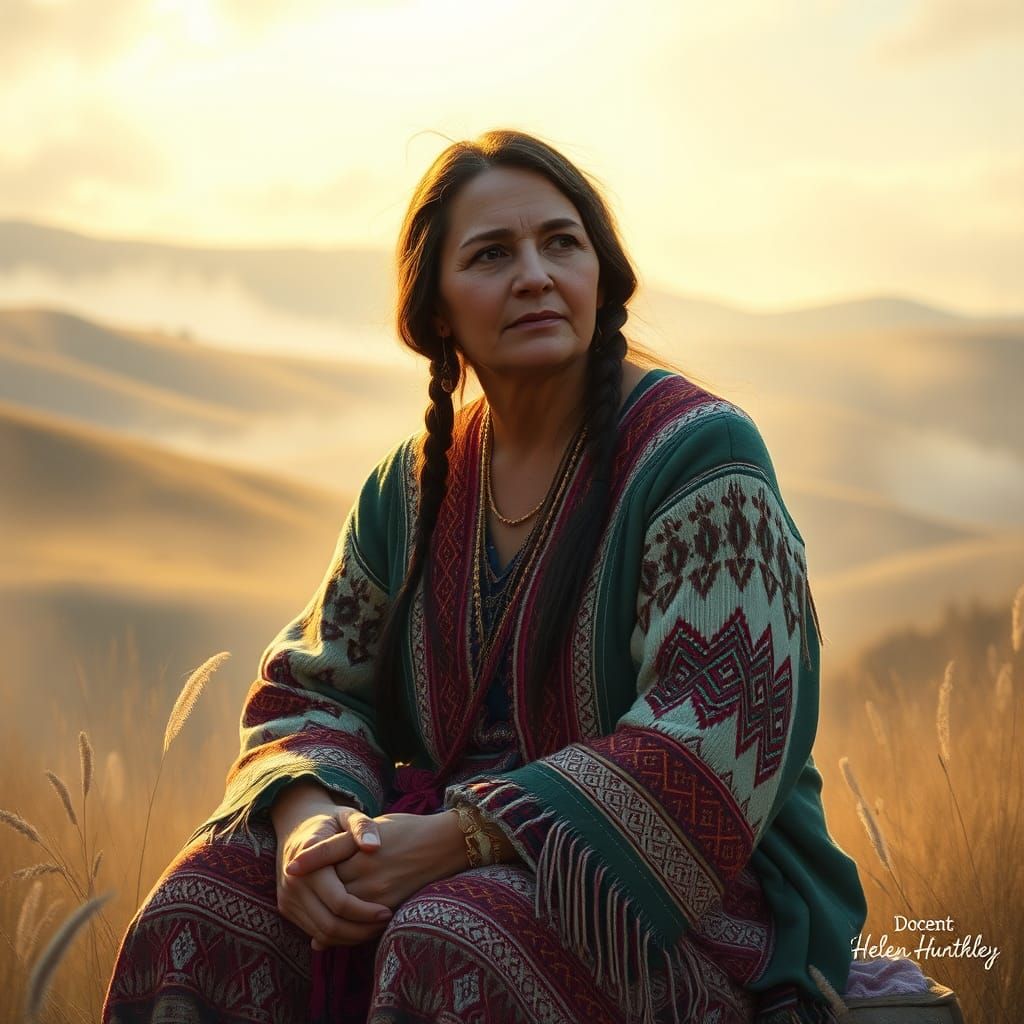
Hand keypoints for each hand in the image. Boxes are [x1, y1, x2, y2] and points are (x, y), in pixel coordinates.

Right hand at [275, 798, 393, 949]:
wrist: (296, 823)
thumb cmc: (330, 819)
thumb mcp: (347, 814)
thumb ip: (362, 826)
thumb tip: (374, 847)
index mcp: (309, 862)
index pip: (339, 901)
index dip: (365, 911)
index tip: (388, 911)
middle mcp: (294, 884)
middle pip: (330, 924)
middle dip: (360, 930)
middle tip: (385, 924)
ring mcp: (287, 898)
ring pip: (321, 933)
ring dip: (350, 937)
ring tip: (375, 928)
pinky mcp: (287, 907)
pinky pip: (313, 931)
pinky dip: (337, 936)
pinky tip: (358, 927)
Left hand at [285, 811, 466, 911]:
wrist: (443, 844)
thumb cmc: (407, 830)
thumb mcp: (375, 826)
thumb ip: (345, 845)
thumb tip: (314, 862)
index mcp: (362, 845)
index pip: (327, 856)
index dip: (309, 861)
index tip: (291, 869)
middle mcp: (367, 869)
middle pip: (330, 887)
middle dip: (315, 895)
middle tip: (303, 898)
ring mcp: (378, 889)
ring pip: (342, 910)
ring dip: (327, 918)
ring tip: (317, 919)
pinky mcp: (390, 905)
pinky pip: (360, 924)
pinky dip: (346, 929)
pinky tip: (338, 930)